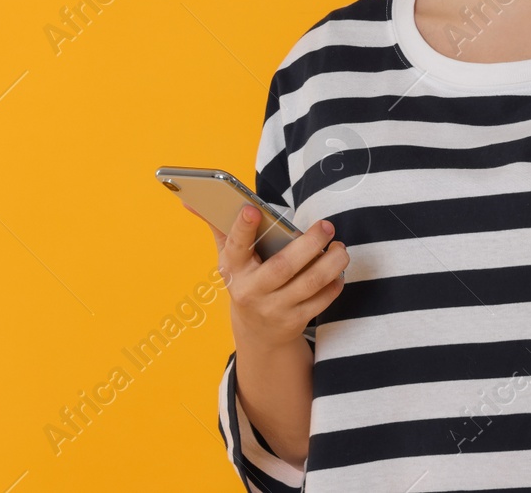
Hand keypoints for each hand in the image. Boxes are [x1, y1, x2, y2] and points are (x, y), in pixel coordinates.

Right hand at [192, 204, 349, 350]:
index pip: (235, 247)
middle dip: (309, 244)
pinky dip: (334, 283)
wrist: (257, 331)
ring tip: (340, 247)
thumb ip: (219, 226)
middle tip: (327, 225)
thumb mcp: (229, 258)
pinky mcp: (295, 321)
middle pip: (283, 266)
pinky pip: (321, 300)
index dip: (242, 229)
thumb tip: (190, 200)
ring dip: (331, 263)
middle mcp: (252, 291)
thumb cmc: (246, 280)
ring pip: (309, 283)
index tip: (250, 209)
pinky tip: (337, 270)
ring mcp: (274, 309)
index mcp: (233, 269)